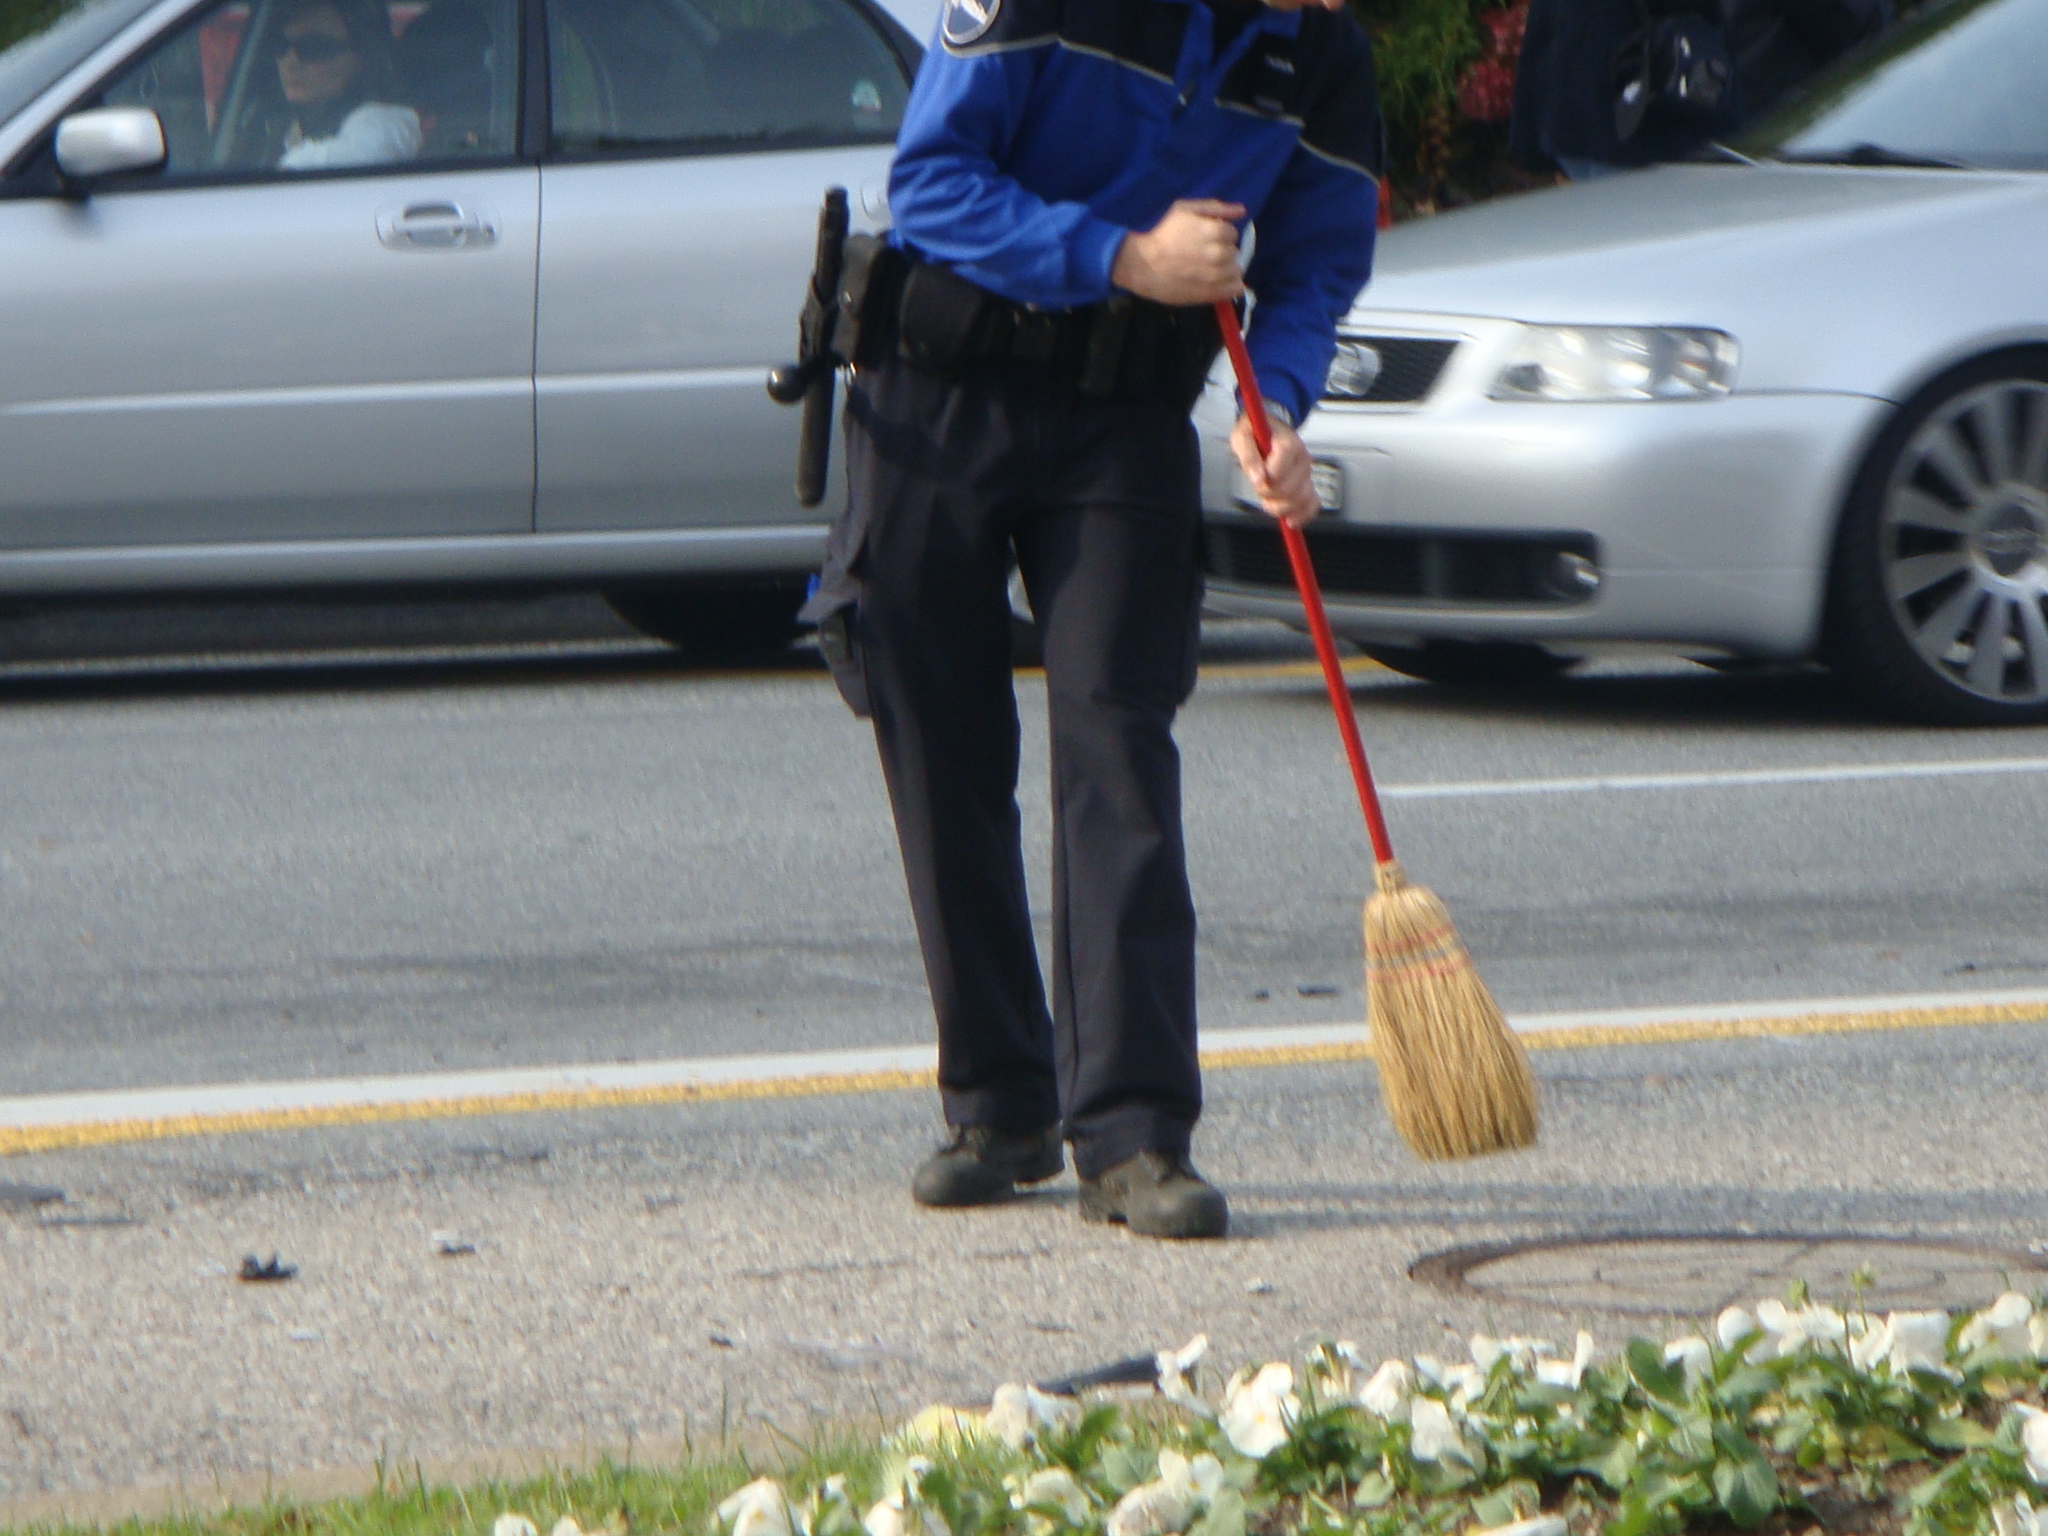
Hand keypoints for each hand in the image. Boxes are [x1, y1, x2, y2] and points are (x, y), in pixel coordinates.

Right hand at [1111, 199, 1246, 305]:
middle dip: (1223, 252)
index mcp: (1215, 231)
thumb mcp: (1184, 209)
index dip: (1220, 234)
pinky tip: (1216, 282)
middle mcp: (1219, 253)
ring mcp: (1216, 276)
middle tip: (1204, 254)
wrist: (1142, 264)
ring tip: (1207, 269)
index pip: (1232, 233)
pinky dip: (1230, 285)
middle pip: (1234, 252)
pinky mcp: (1211, 294)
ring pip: (1236, 271)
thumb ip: (1214, 208)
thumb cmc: (1161, 233)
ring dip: (1226, 269)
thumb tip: (1241, 210)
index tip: (1206, 238)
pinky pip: (1234, 289)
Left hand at [1231, 406, 1319, 526]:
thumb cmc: (1256, 432)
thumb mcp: (1243, 438)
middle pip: (1289, 490)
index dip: (1266, 479)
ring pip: (1301, 500)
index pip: (1280, 471)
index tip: (1257, 477)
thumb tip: (1257, 478)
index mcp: (1289, 444)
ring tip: (1268, 500)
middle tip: (1259, 486)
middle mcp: (1302, 459)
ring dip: (1280, 507)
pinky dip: (1302, 515)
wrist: (1270, 429)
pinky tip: (1291, 520)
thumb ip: (1249, 457)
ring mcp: (1307, 473)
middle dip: (1268, 494)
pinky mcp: (1308, 484)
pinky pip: (1312, 504)